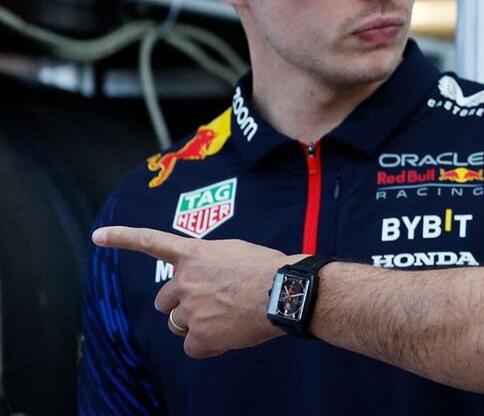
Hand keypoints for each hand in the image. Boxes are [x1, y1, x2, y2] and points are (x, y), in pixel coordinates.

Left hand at [93, 226, 301, 357]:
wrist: (287, 292)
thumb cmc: (270, 270)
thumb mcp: (235, 252)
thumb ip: (209, 262)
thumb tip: (203, 280)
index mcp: (195, 254)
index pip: (151, 241)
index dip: (122, 237)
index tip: (97, 236)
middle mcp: (186, 280)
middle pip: (164, 301)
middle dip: (182, 305)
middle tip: (212, 304)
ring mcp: (191, 308)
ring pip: (178, 324)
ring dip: (196, 324)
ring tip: (228, 317)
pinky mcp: (201, 334)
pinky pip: (192, 346)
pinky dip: (207, 344)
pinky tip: (229, 334)